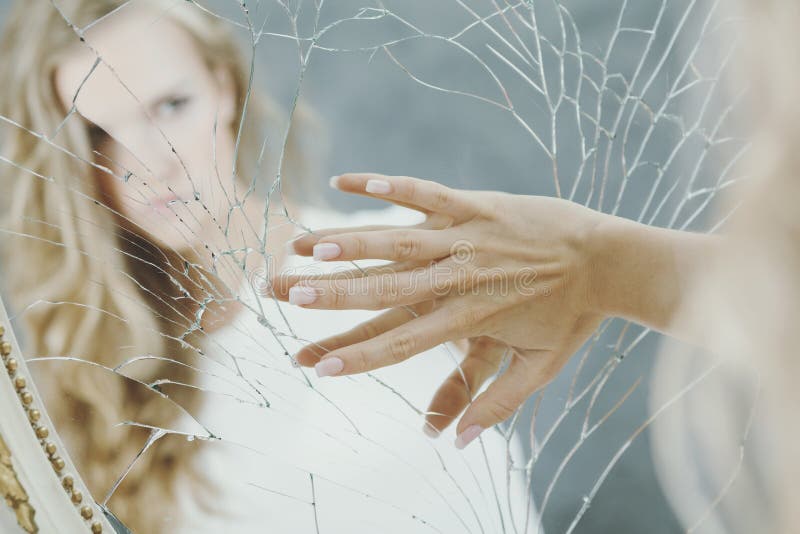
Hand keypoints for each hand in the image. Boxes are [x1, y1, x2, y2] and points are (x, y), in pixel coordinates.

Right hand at [272, 173, 608, 447]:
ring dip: (348, 241)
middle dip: (333, 293)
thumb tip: (454, 442)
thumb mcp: (539, 369)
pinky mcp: (476, 204)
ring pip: (398, 239)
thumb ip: (496, 405)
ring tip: (303, 245)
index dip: (359, 355)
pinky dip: (386, 186)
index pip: (404, 343)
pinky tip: (346, 182)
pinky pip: (425, 191)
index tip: (318, 364)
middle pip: (388, 288)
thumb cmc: (573, 314)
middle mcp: (461, 277)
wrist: (609, 258)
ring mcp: (466, 236)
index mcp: (470, 318)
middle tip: (287, 293)